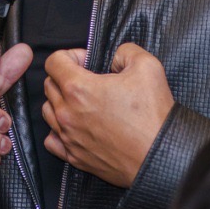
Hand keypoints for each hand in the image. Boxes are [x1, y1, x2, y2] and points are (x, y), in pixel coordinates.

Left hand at [41, 42, 173, 187]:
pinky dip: (59, 130)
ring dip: (61, 102)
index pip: (53, 62)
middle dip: (65, 76)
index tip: (88, 62)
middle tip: (90, 80)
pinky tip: (76, 126)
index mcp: (79, 89)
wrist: (162, 157)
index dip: (70, 55)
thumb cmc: (153, 115)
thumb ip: (125, 51)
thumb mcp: (147, 66)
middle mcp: (67, 114)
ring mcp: (69, 137)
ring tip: (84, 103)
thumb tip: (114, 57)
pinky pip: (52, 140)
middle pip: (49, 85)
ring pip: (48, 111)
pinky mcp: (75, 157)